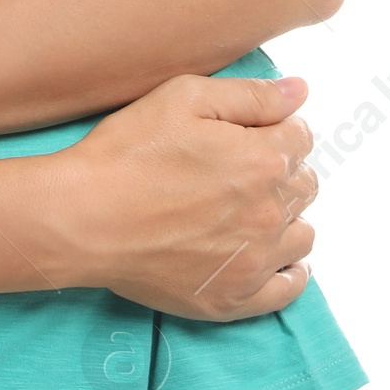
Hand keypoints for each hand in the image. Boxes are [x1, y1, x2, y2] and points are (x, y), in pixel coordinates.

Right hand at [53, 74, 317, 319]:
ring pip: (302, 234)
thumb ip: (251, 95)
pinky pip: (288, 289)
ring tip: (251, 207)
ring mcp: (254, 261)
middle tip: (241, 165)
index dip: (277, 126)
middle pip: (304, 184)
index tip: (251, 130)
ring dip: (287, 216)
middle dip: (282, 168)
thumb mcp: (184, 97)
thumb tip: (301, 91)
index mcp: (263, 159)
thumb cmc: (129, 151)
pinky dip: (288, 270)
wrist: (85, 217)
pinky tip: (271, 255)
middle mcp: (269, 213)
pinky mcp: (233, 299)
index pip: (301, 137)